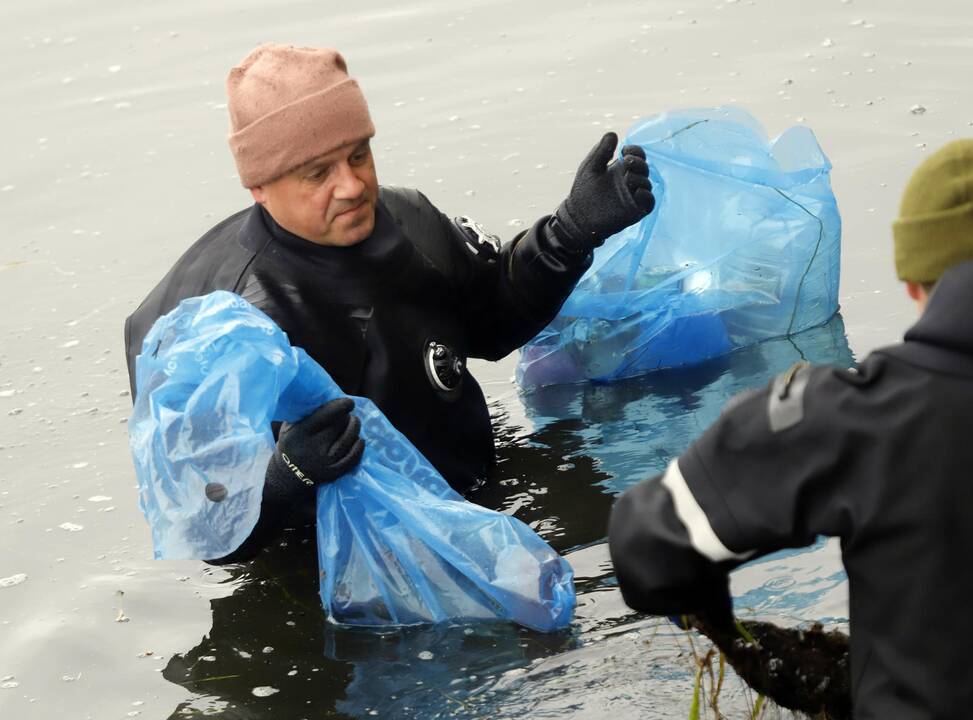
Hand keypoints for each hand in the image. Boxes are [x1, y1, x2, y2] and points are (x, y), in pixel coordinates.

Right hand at [266, 397, 363, 488]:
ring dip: (354, 427)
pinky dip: (358, 446)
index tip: (349, 402)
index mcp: (300, 433)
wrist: (288, 475)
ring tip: (354, 421)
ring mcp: (324, 463)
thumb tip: (325, 393)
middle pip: (339, 425)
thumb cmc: (291, 442)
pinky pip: (353, 457)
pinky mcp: (333, 473)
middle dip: (346, 416)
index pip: (326, 414)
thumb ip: (304, 412)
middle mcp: (313, 448)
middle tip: (347, 413)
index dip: (341, 406)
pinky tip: (359, 438)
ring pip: (349, 439)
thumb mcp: (290, 426)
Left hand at [552, 132, 654, 251]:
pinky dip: (647, 196)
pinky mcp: (635, 211)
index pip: (637, 156)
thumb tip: (613, 133)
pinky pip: (649, 202)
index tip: (624, 151)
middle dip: (638, 163)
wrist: (578, 217)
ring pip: (647, 183)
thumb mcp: (591, 167)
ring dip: (640, 178)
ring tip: (627, 178)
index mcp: (620, 169)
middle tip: (626, 163)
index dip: (635, 151)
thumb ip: (602, 151)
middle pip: (644, 168)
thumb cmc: (583, 191)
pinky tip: (636, 192)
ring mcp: (633, 196)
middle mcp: (629, 181)